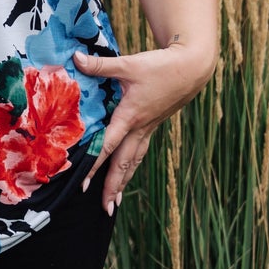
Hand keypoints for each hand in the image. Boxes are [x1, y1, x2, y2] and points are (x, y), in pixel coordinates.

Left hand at [73, 42, 214, 213]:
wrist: (192, 67)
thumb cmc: (162, 66)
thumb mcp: (129, 64)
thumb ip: (100, 65)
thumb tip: (75, 59)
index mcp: (131, 116)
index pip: (109, 146)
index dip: (95, 165)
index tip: (85, 185)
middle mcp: (140, 127)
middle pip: (125, 163)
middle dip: (114, 187)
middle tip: (106, 209)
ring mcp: (148, 128)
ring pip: (134, 160)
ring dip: (124, 181)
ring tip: (116, 201)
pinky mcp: (153, 124)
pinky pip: (140, 150)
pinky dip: (132, 165)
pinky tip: (128, 172)